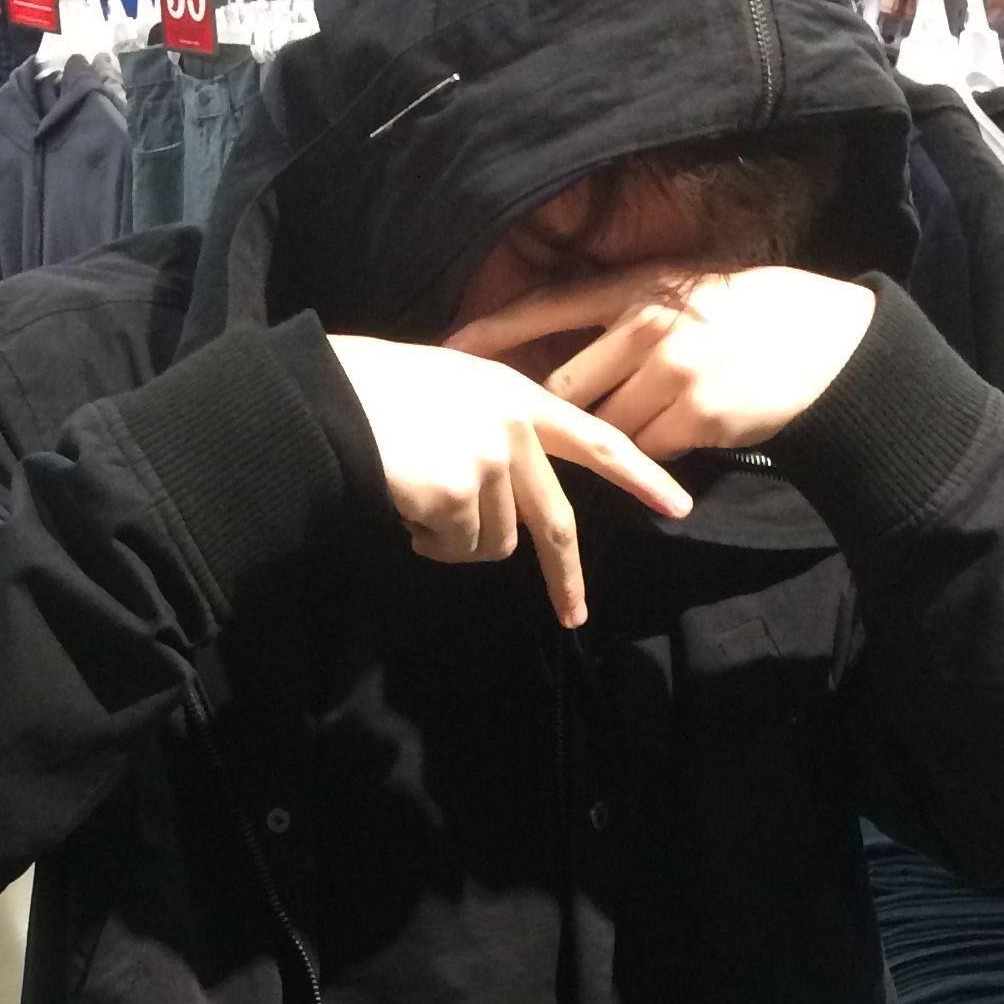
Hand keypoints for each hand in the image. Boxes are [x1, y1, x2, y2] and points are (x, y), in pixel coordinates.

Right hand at [329, 336, 692, 628]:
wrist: (325, 397)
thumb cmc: (377, 390)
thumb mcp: (453, 388)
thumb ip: (495, 429)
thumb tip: (512, 496)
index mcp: (519, 398)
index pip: (597, 441)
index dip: (641, 476)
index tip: (679, 506)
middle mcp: (513, 430)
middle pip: (554, 521)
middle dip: (565, 577)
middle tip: (573, 615)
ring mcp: (488, 463)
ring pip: (493, 543)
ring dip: (455, 542)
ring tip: (416, 501)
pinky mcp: (457, 495)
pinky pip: (451, 548)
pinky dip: (426, 542)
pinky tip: (402, 505)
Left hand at [448, 266, 875, 460]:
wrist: (828, 345)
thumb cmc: (751, 314)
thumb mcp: (684, 291)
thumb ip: (624, 312)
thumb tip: (556, 352)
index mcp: (638, 286)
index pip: (547, 307)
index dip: (495, 332)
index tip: (449, 351)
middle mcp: (648, 325)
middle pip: (565, 387)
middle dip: (554, 416)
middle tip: (536, 435)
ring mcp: (672, 373)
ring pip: (604, 429)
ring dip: (609, 441)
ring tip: (641, 428)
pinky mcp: (696, 418)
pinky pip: (645, 453)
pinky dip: (651, 455)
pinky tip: (679, 437)